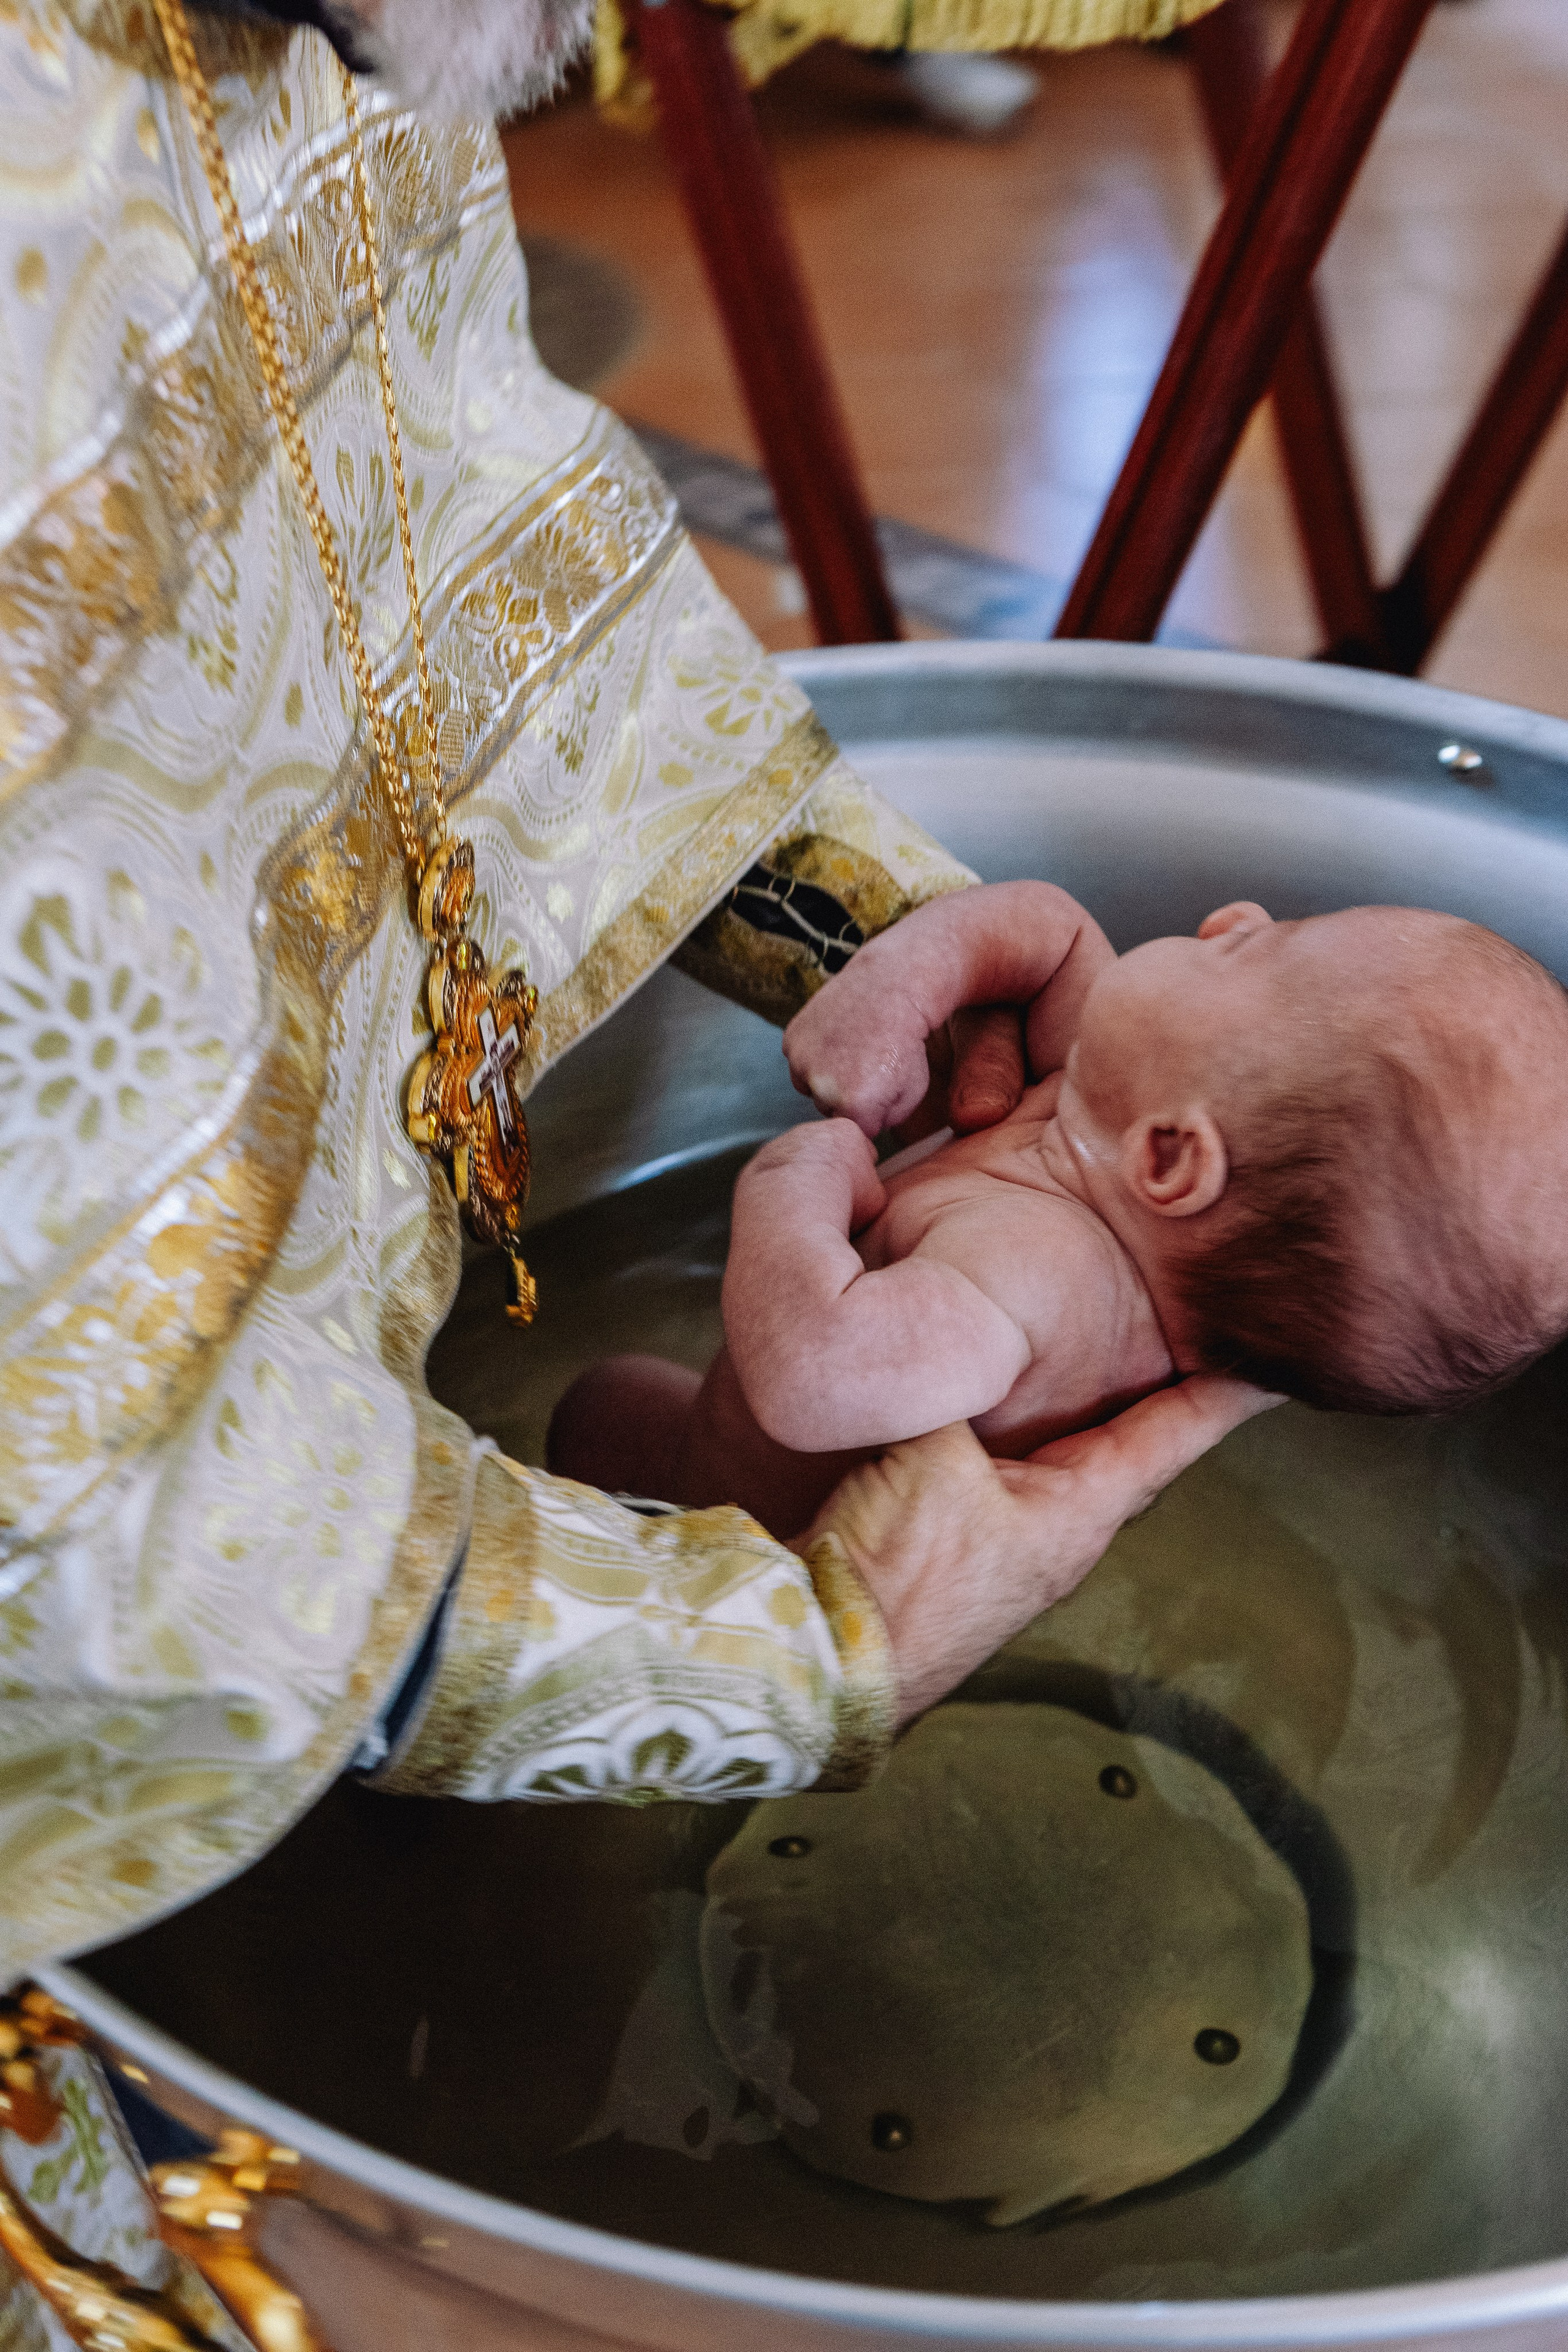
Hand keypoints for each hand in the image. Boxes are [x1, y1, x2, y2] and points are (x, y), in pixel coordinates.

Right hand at [799, 1378, 1280, 1725]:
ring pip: (1054, 1463)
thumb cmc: (898, 1577)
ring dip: (1068, 1415)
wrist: (825, 1659)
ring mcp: (1002, 1553)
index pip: (1170, 1437)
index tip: (1266, 1368)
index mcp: (1077, 1514)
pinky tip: (974, 1412)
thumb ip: (957, 1388)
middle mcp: (1052, 1538)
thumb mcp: (937, 1455)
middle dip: (1149, 1397)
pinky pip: (993, 1475)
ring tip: (1080, 1361)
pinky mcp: (948, 1557)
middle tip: (1183, 1348)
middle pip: (1121, 1450)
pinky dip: (1003, 1434)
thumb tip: (954, 1334)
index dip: (1219, 1397)